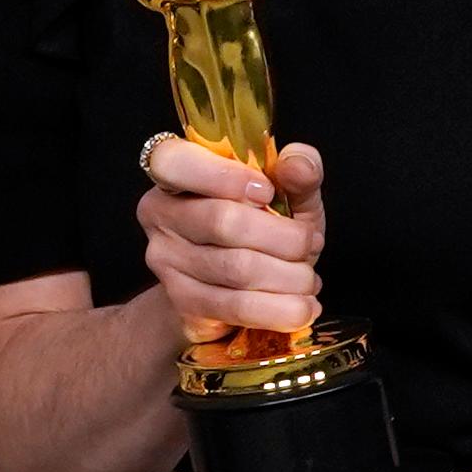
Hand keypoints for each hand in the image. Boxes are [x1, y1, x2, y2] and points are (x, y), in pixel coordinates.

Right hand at [137, 133, 327, 340]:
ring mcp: (165, 260)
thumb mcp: (286, 196)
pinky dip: (280, 308)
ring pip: (236, 268)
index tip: (267, 192)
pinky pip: (237, 306)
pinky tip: (301, 306)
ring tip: (309, 278)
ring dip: (290, 276)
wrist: (234, 290)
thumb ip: (298, 173)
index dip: (224, 176)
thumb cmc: (259, 231)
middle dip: (283, 237)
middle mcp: (160, 214)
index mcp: (176, 173)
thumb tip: (299, 163)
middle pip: (222, 221)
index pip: (174, 162)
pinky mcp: (182, 302)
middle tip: (310, 244)